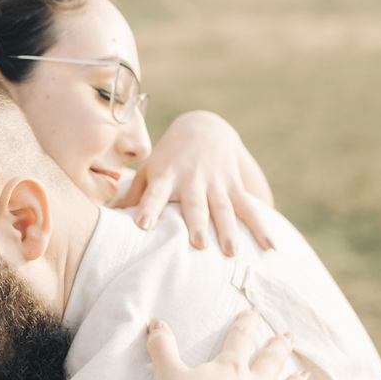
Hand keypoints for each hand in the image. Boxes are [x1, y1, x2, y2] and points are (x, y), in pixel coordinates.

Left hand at [121, 111, 275, 254]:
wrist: (203, 127)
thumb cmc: (168, 157)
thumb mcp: (148, 169)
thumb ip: (133, 195)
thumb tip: (109, 222)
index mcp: (165, 176)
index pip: (154, 193)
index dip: (149, 208)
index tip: (143, 225)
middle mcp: (191, 179)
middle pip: (194, 204)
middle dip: (197, 223)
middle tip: (198, 245)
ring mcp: (215, 183)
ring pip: (223, 208)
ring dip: (228, 230)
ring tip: (231, 252)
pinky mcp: (234, 186)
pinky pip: (250, 208)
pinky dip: (261, 228)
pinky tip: (271, 248)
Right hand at [145, 309, 316, 379]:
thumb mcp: (167, 375)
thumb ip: (162, 347)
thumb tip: (154, 321)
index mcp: (230, 369)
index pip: (240, 339)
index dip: (246, 323)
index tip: (253, 312)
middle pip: (270, 363)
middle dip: (279, 347)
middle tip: (288, 336)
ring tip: (305, 377)